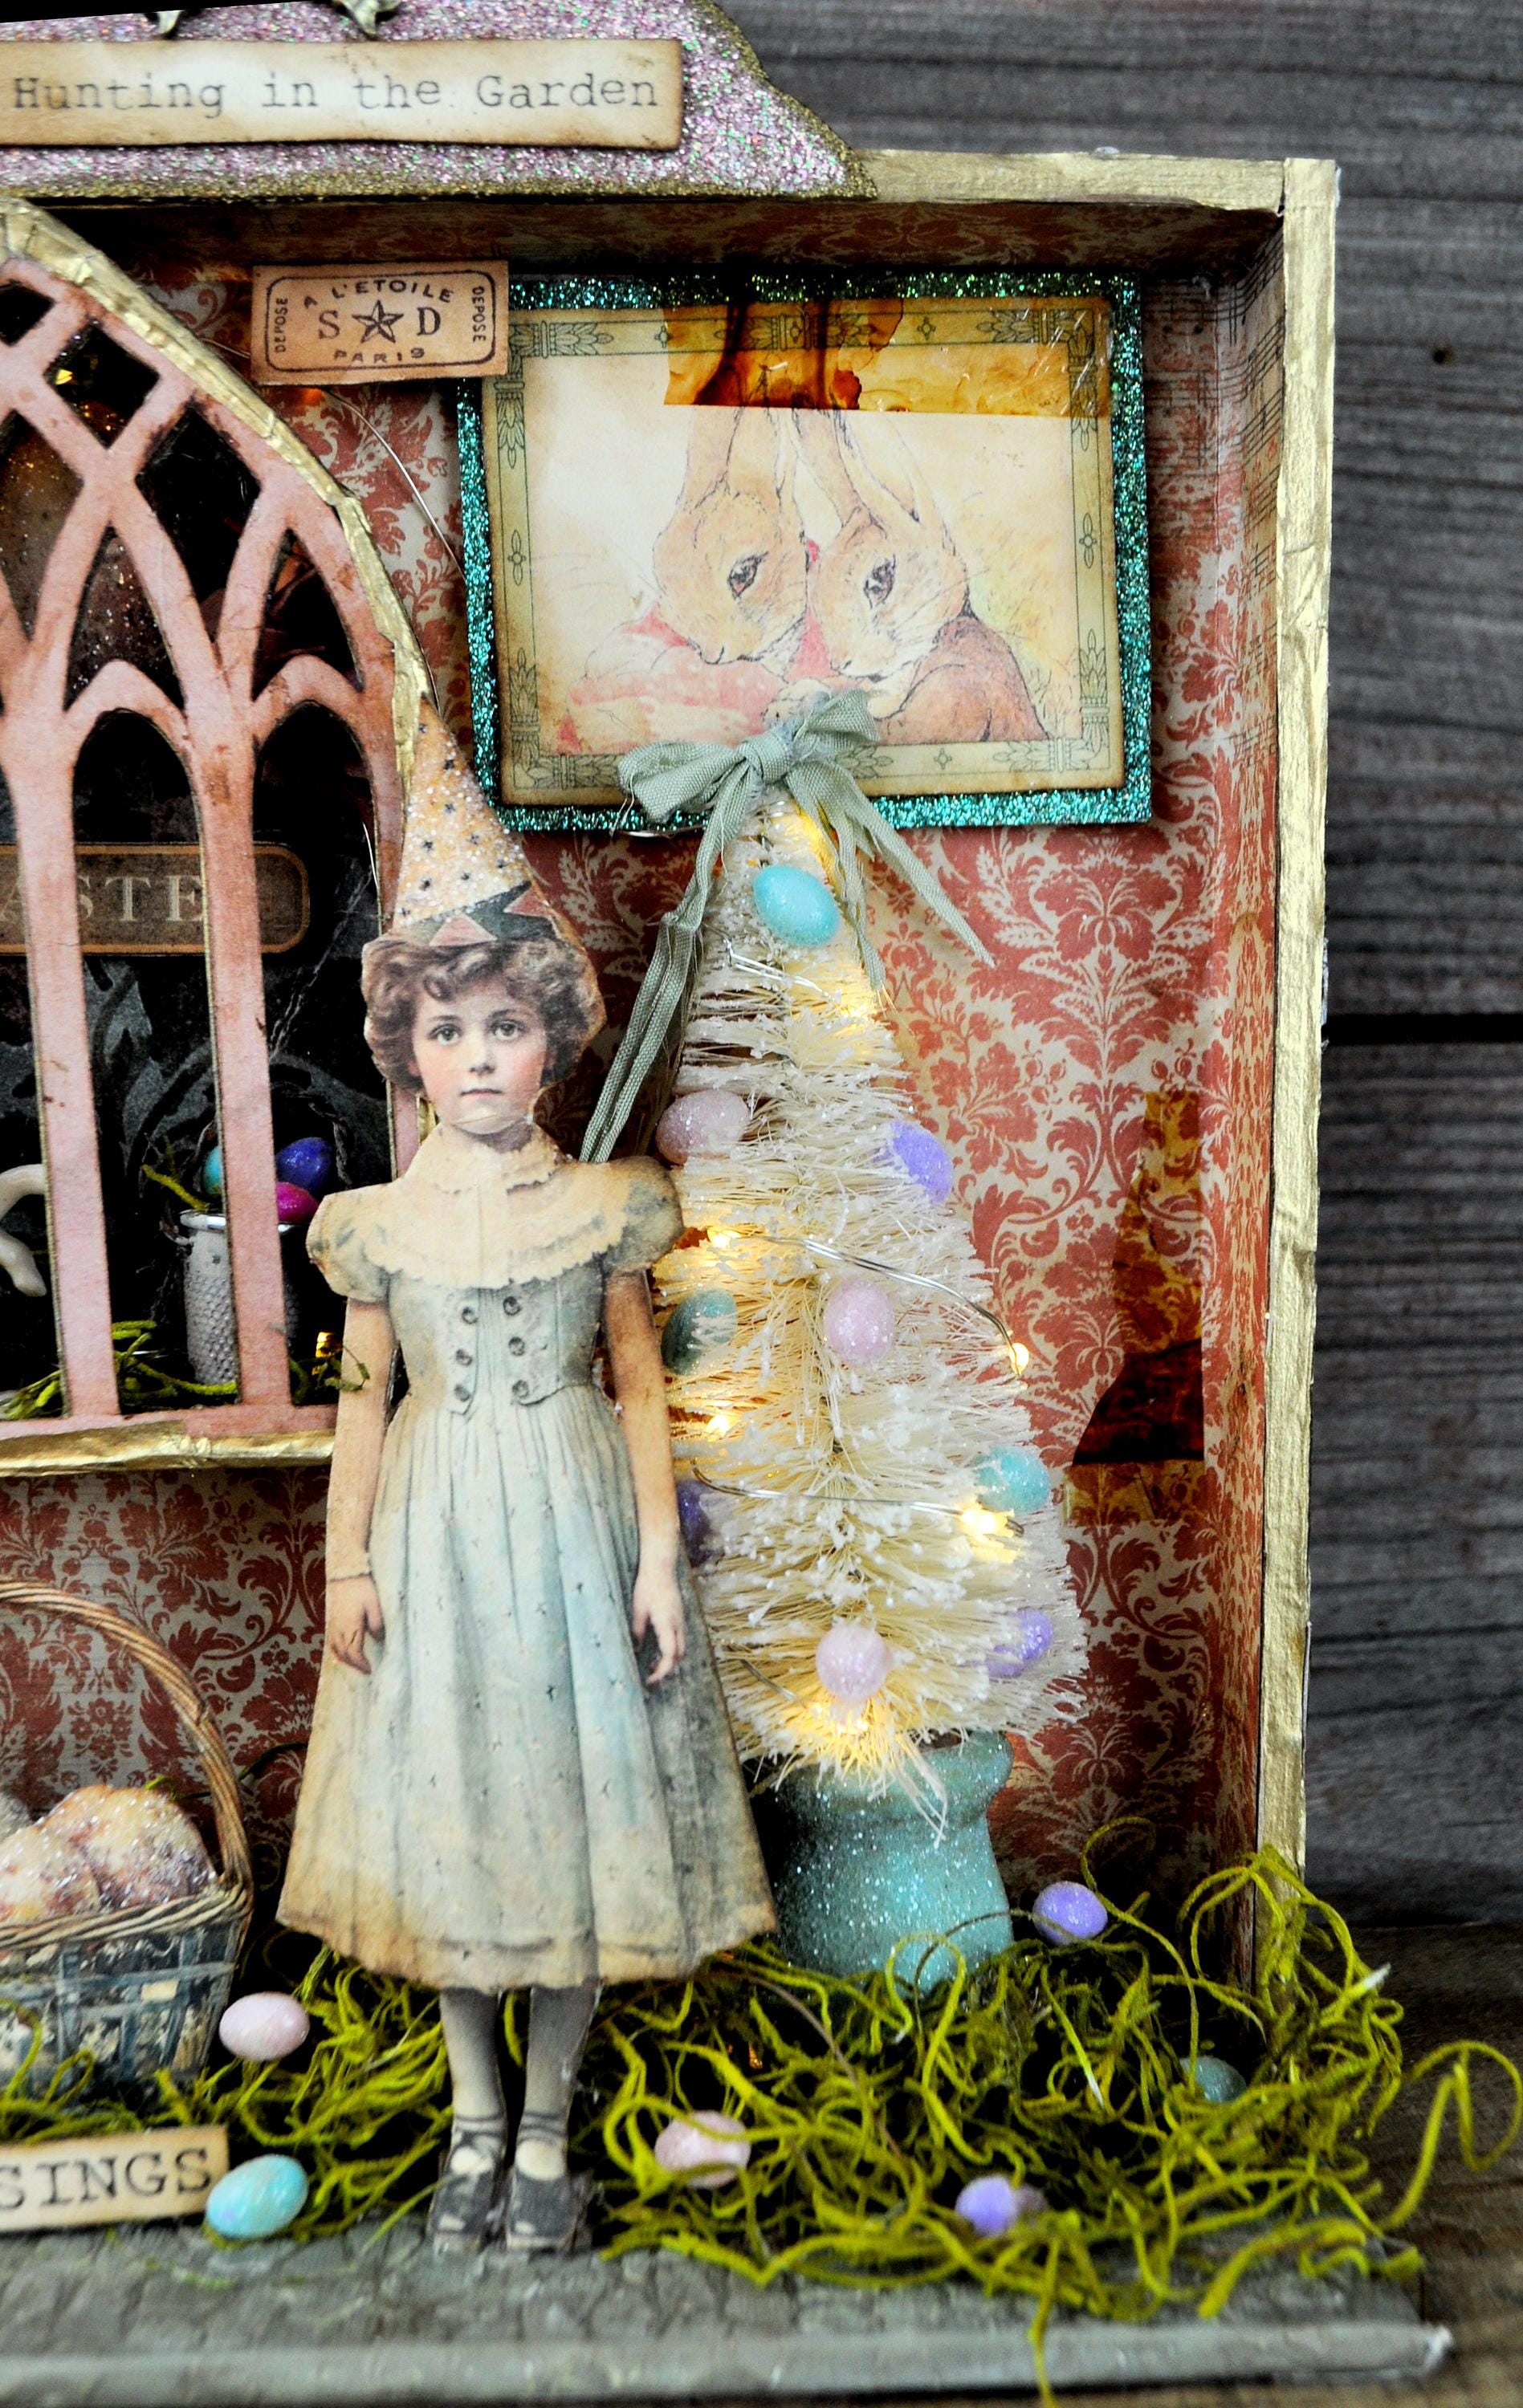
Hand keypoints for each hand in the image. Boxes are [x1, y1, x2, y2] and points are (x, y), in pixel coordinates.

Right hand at [327, 1575, 383, 1673]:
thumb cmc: (362, 1587)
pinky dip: (338, 1650)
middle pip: (343, 1654)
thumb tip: (378, 1639)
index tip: (370, 1670)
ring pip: (335, 1649)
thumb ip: (377, 1623)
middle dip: (354, 1664)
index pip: (353, 1652)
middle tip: (365, 1670)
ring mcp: (333, 1624)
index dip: (361, 1664)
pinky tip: (345, 1651)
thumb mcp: (375, 1604)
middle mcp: (339, 1628)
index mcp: (351, 1626)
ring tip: (356, 1664)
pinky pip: (332, 1641)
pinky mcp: (332, 1620)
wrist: (346, 1572)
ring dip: (345, 1659)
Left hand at [630, 1562, 685, 1687]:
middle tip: (651, 1677)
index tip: (650, 1680)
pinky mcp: (679, 1616)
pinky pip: (679, 1638)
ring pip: (681, 1647)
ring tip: (652, 1666)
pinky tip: (658, 1650)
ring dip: (670, 1659)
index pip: (670, 1654)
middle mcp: (677, 1624)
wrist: (661, 1566)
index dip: (661, 1671)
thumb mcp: (638, 1609)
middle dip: (667, 1669)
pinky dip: (671, 1649)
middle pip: (679, 1654)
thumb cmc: (647, 1585)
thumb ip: (638, 1630)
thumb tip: (637, 1649)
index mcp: (667, 1623)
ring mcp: (680, 1619)